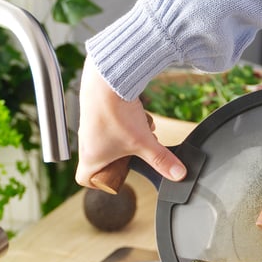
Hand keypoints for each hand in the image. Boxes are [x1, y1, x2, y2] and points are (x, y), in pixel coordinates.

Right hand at [75, 61, 186, 188]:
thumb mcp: (143, 142)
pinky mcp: (95, 108)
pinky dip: (123, 122)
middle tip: (132, 157)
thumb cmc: (116, 113)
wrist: (106, 78)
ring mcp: (89, 124)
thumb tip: (178, 174)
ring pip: (107, 140)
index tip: (113, 178)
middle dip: (120, 160)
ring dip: (125, 139)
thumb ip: (161, 160)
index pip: (84, 179)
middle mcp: (86, 141)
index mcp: (91, 156)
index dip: (98, 183)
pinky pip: (108, 122)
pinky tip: (136, 116)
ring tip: (139, 134)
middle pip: (100, 160)